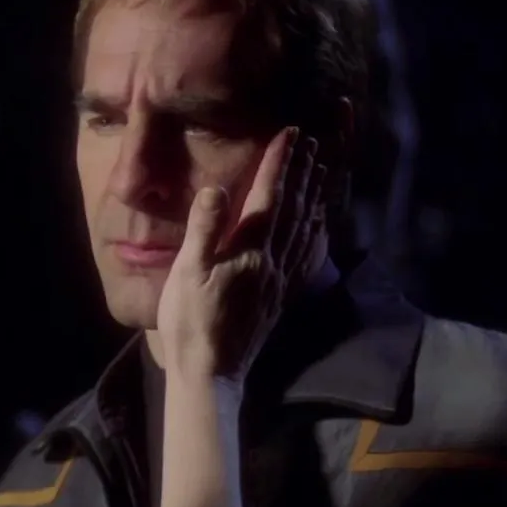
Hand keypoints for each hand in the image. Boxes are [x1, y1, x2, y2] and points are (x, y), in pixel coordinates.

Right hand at [156, 126, 326, 382]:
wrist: (210, 373)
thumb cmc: (190, 323)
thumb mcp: (186, 273)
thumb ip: (204, 229)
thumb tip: (217, 188)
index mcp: (248, 251)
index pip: (268, 197)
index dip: (279, 163)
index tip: (290, 133)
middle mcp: (272, 262)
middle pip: (293, 208)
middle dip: (302, 173)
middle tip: (311, 143)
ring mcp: (279, 281)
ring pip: (304, 229)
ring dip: (312, 197)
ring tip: (319, 172)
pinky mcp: (280, 298)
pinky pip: (305, 257)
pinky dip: (314, 233)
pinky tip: (317, 226)